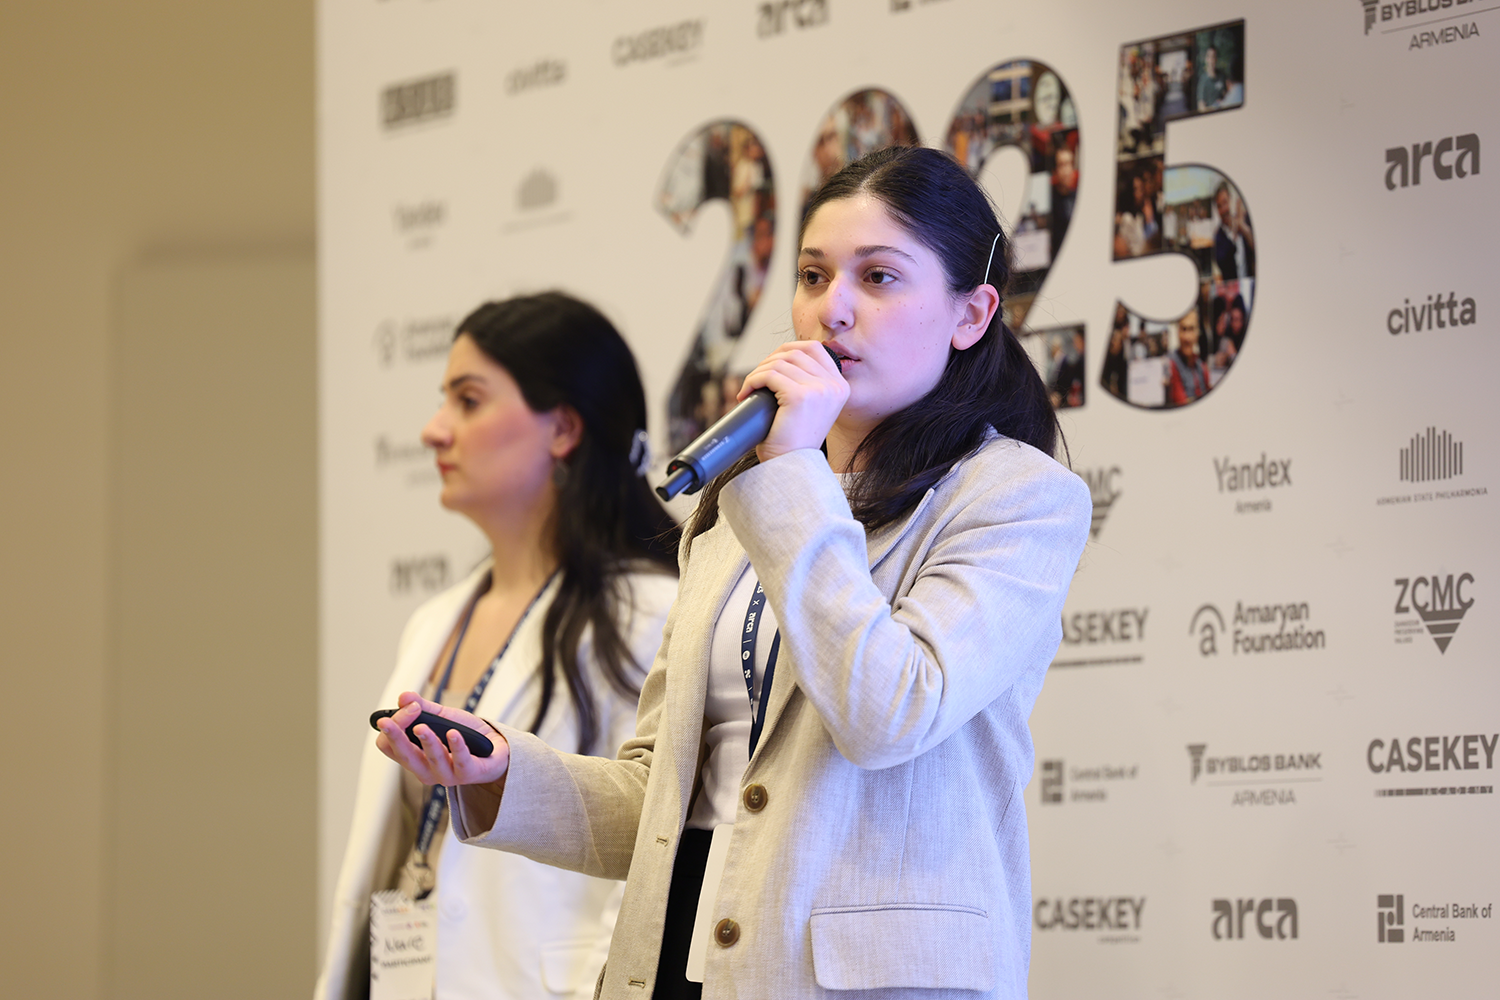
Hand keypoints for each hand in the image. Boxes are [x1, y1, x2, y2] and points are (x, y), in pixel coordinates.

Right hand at [375, 690, 510, 786]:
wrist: (496, 748)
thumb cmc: (466, 737)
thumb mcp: (442, 718)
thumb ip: (423, 707)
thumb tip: (404, 696)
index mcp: (415, 757)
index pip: (390, 746)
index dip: (392, 727)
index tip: (405, 706)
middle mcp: (426, 769)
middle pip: (404, 756)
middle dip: (395, 737)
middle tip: (389, 721)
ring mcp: (447, 774)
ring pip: (431, 760)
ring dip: (426, 742)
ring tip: (421, 727)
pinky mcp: (469, 773)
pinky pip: (461, 761)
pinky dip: (457, 746)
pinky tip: (453, 734)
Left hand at [737, 340, 848, 463]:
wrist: (790, 466)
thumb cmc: (794, 440)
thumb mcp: (810, 406)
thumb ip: (807, 382)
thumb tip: (781, 358)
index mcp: (840, 387)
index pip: (814, 348)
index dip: (788, 350)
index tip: (771, 364)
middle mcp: (834, 387)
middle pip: (795, 352)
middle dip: (769, 361)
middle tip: (757, 379)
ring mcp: (820, 390)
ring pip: (779, 362)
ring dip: (758, 372)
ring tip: (750, 389)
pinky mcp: (800, 396)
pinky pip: (769, 375)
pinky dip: (752, 380)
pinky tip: (746, 394)